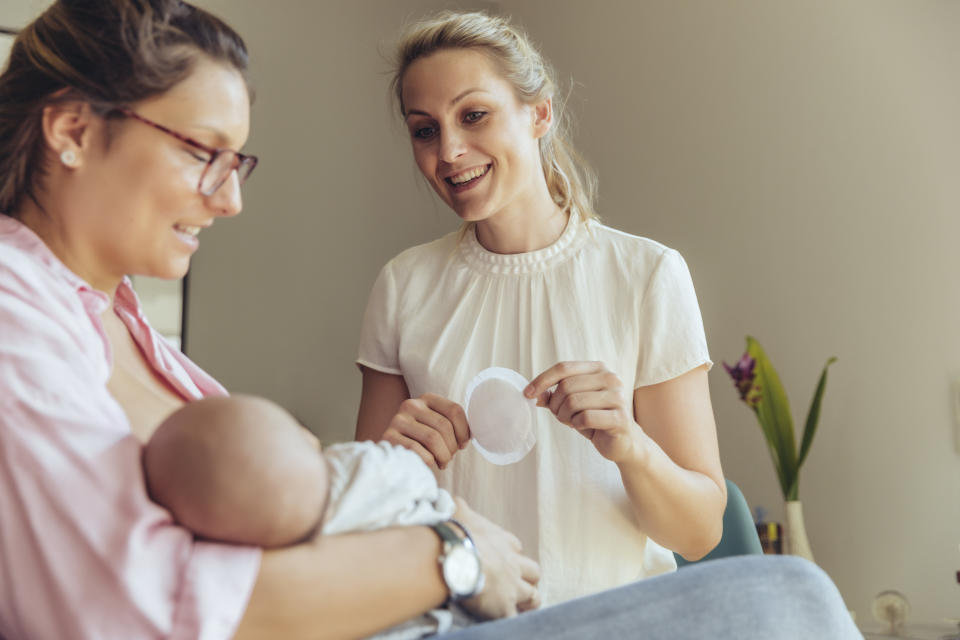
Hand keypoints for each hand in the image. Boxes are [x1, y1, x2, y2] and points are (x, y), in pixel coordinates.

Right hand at [382, 393, 469, 469]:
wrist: (393, 456)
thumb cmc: (422, 442)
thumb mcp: (437, 427)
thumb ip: (452, 424)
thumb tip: (477, 431)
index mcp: (427, 398)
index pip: (454, 410)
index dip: (464, 431)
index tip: (463, 444)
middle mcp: (411, 404)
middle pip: (444, 426)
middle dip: (452, 447)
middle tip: (450, 457)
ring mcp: (398, 420)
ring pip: (432, 438)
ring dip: (443, 455)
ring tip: (443, 462)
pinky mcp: (389, 437)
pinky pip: (417, 450)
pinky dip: (429, 461)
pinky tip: (430, 464)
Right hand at [454, 498, 540, 618]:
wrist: (459, 558)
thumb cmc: (459, 535)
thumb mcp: (460, 515)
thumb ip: (460, 509)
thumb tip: (456, 500)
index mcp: (504, 543)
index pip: (516, 547)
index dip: (513, 554)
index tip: (505, 557)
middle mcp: (513, 565)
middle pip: (533, 572)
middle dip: (528, 578)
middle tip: (517, 583)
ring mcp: (512, 588)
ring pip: (533, 596)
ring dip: (528, 600)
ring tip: (521, 605)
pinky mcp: (505, 609)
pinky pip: (514, 619)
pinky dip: (512, 620)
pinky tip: (507, 621)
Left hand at [525, 361, 638, 462]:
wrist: (623, 441)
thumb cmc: (595, 418)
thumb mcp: (572, 404)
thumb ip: (553, 395)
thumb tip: (534, 394)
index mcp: (599, 368)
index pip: (564, 367)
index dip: (542, 380)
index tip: (527, 394)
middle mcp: (611, 378)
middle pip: (566, 385)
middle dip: (555, 404)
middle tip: (559, 415)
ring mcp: (618, 397)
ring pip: (573, 401)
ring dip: (564, 416)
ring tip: (571, 421)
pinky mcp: (620, 417)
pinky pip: (585, 417)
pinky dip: (577, 424)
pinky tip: (582, 426)